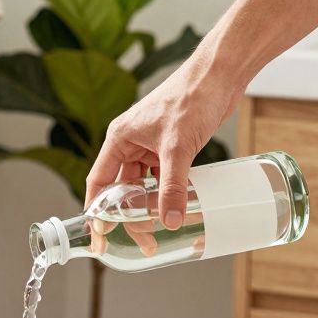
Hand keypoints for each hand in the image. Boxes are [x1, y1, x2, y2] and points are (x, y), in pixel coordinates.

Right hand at [86, 50, 244, 229]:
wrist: (219, 76)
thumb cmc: (190, 98)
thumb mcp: (178, 148)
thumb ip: (173, 187)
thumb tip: (171, 219)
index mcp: (119, 138)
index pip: (99, 182)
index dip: (98, 211)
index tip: (100, 236)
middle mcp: (131, 143)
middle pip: (123, 188)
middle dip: (131, 216)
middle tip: (144, 241)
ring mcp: (152, 145)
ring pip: (144, 185)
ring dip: (151, 206)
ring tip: (161, 230)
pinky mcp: (172, 146)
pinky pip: (164, 177)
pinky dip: (169, 192)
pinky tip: (178, 207)